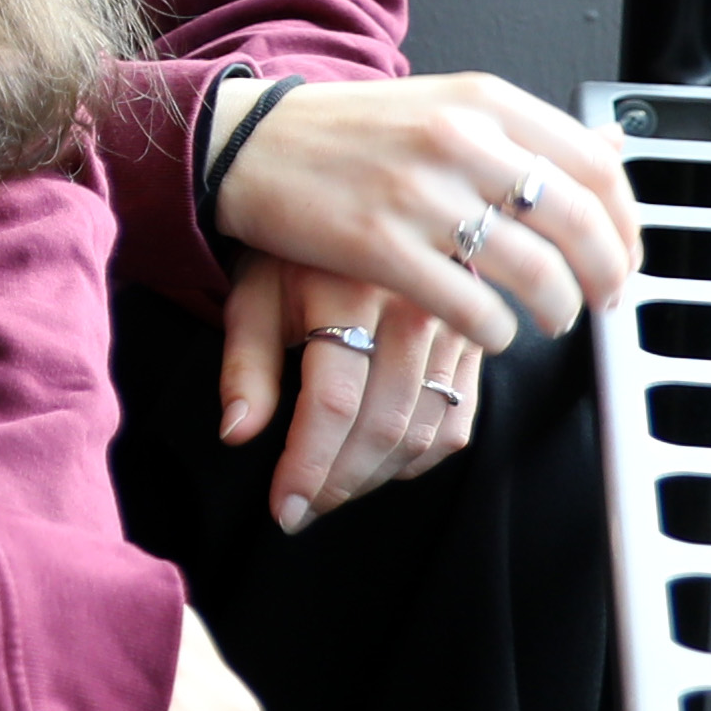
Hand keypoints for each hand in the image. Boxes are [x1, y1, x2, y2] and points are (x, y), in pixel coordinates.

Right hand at [212, 69, 639, 366]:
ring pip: (535, 271)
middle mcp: (458, 141)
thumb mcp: (439, 106)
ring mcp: (417, 194)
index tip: (623, 256)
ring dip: (557, 308)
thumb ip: (520, 133)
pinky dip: (497, 330)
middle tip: (601, 300)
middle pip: (577, 222)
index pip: (596, 167)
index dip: (627, 224)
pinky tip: (490, 330)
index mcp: (481, 101)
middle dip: (605, 276)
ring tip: (548, 319)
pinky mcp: (378, 246)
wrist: (244, 144)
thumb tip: (613, 152)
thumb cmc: (342, 132)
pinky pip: (471, 306)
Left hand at [218, 253, 488, 529]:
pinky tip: (377, 466)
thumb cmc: (290, 253)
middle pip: (383, 425)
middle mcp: (412, 310)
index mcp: (348, 294)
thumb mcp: (252, 292)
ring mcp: (453, 328)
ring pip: (423, 431)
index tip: (283, 509)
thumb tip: (236, 434)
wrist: (358, 200)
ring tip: (331, 490)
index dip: (308, 466)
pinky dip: (418, 458)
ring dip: (374, 477)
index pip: (333, 404)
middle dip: (338, 482)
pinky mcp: (474, 343)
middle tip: (301, 510)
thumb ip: (245, 364)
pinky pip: (458, 422)